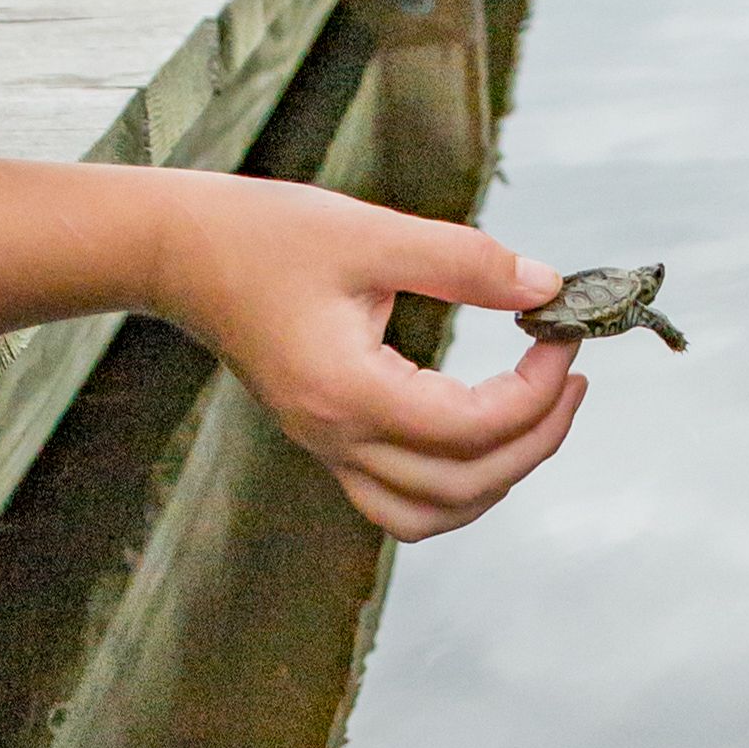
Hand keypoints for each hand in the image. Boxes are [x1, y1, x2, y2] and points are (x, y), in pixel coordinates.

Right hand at [150, 175, 584, 537]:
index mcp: (348, 393)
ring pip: (432, 514)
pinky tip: (481, 431)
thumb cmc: (261, 236)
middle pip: (464, 486)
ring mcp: (328, 448)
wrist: (178, 254)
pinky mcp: (326, 441)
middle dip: (538, 438)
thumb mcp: (369, 233)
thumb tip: (544, 287)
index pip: (470, 428)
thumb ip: (464, 263)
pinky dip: (453, 487)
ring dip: (497, 477)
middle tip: (570, 377)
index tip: (560, 334)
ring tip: (537, 414)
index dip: (536, 391)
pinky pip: (400, 501)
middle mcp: (337, 438)